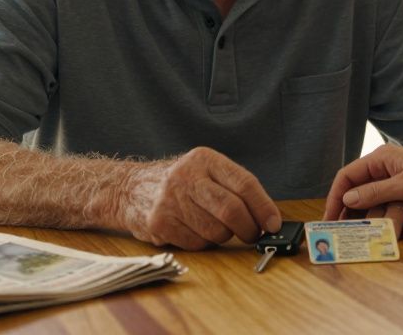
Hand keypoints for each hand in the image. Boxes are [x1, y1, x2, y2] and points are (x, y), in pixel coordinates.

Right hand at [120, 147, 281, 250]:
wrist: (129, 189)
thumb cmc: (179, 183)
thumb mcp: (204, 171)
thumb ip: (234, 188)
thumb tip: (267, 217)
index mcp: (204, 159)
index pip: (244, 183)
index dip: (264, 207)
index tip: (273, 223)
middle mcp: (186, 176)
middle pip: (231, 209)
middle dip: (248, 228)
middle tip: (252, 234)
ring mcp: (170, 200)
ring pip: (216, 231)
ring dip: (224, 237)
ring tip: (215, 227)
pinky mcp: (159, 223)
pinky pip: (196, 244)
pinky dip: (203, 244)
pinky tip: (194, 231)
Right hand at [323, 145, 402, 232]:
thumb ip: (374, 192)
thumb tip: (347, 200)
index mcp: (383, 158)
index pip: (347, 175)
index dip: (335, 197)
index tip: (328, 219)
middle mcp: (387, 167)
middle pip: (359, 190)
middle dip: (351, 212)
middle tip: (341, 232)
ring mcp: (398, 180)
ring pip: (374, 201)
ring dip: (370, 218)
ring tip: (360, 235)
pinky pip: (390, 206)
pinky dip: (386, 218)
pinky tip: (381, 231)